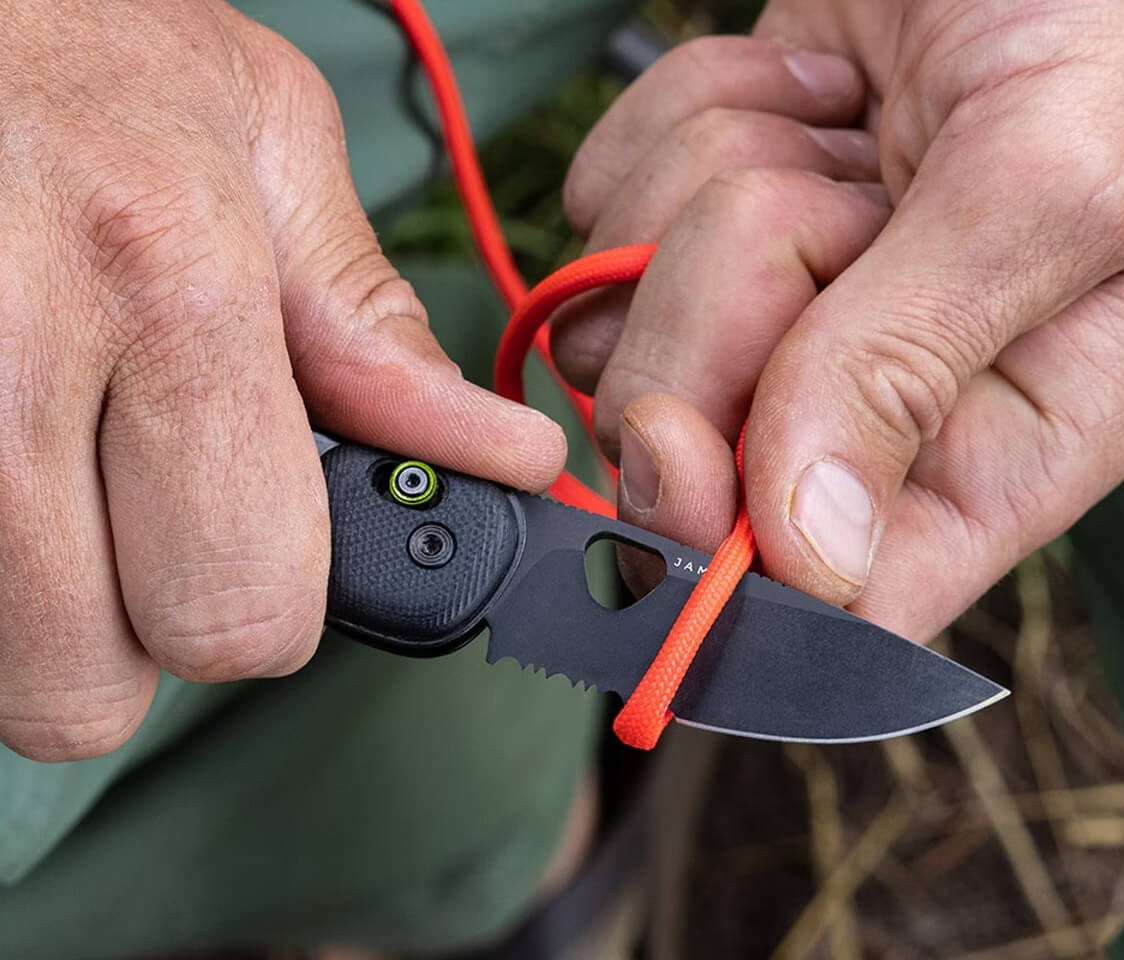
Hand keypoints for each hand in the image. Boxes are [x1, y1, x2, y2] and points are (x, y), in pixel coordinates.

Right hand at [0, 0, 564, 760]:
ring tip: (65, 471)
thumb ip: (378, 329)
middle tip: (144, 516)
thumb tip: (499, 457)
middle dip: (142, 626)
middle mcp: (11, 351)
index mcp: (172, 284)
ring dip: (48, 610)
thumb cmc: (88, 53)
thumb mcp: (270, 145)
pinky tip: (13, 465)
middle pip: (92, 688)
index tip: (256, 555)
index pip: (242, 605)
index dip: (267, 611)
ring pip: (1, 674)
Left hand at [554, 0, 1123, 640]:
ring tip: (845, 125)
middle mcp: (866, 411)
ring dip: (712, 193)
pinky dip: (673, 127)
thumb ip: (917, 360)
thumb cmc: (1104, 20)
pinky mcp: (693, 228)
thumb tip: (807, 550)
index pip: (839, 606)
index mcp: (996, 450)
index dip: (733, 570)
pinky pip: (597, 217)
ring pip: (624, 328)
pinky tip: (796, 90)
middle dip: (725, 312)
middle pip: (687, 461)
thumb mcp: (1054, 184)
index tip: (688, 467)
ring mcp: (763, 321)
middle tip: (840, 204)